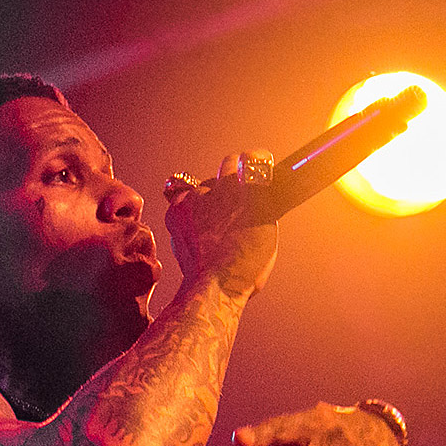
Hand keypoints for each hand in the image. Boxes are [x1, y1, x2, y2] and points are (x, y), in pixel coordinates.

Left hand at [162, 149, 278, 298]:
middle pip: (228, 164)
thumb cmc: (246, 268)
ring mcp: (200, 197)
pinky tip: (193, 228)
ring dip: (208, 197)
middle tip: (231, 198)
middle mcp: (226, 189)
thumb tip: (252, 195)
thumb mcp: (266, 233)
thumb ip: (259, 207)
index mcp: (254, 193)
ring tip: (210, 223)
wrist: (215, 287)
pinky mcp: (178, 208)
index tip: (254, 165)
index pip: (254, 159)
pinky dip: (188, 210)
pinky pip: (183, 198)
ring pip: (204, 185)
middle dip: (231, 177)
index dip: (254, 161)